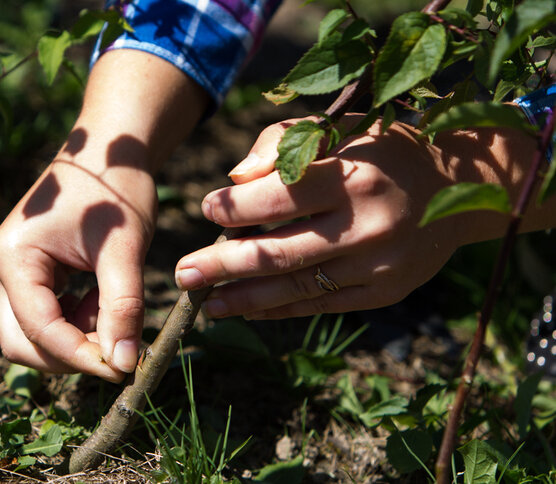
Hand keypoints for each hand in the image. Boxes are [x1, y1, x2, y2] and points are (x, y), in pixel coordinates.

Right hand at [0, 145, 155, 381]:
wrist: (109, 152)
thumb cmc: (115, 190)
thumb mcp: (123, 248)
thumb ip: (122, 307)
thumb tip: (122, 364)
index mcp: (13, 257)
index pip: (38, 328)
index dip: (79, 355)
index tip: (122, 368)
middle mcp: (0, 268)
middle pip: (21, 343)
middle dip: (68, 354)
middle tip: (116, 349)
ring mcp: (11, 273)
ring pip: (33, 335)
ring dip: (75, 338)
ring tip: (113, 308)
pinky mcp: (28, 276)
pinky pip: (45, 318)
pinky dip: (76, 322)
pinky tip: (103, 298)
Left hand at [174, 115, 527, 319]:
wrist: (456, 188)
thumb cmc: (378, 150)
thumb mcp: (337, 129)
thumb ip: (282, 144)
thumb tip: (234, 179)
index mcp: (352, 176)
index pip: (279, 197)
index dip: (235, 208)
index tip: (206, 210)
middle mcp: (366, 225)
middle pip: (278, 252)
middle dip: (223, 265)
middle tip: (183, 273)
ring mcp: (376, 265)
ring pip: (295, 287)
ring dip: (243, 298)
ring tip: (205, 302)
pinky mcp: (382, 292)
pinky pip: (320, 306)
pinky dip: (278, 309)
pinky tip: (244, 309)